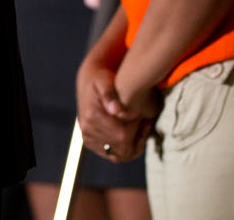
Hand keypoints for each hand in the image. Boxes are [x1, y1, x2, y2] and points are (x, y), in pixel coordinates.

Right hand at [76, 48, 149, 162]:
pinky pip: (112, 155)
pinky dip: (126, 149)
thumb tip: (115, 110)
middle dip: (137, 139)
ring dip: (133, 146)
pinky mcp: (90, 143)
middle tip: (146, 123)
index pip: (122, 136)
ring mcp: (88, 138)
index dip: (138, 130)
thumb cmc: (102, 79)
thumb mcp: (105, 80)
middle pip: (121, 148)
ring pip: (118, 155)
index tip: (145, 117)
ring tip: (141, 129)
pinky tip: (133, 135)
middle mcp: (87, 130)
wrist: (88, 81)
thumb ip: (110, 94)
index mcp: (92, 116)